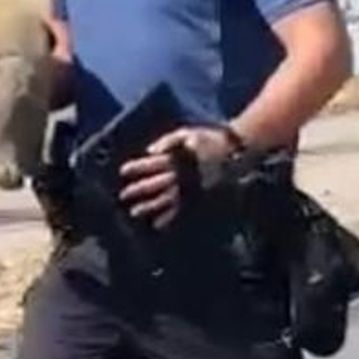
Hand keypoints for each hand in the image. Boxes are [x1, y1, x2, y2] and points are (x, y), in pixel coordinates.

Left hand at [119, 126, 237, 229]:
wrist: (235, 151)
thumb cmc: (209, 139)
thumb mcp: (188, 133)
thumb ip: (168, 142)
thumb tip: (149, 151)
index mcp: (179, 157)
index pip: (153, 163)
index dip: (138, 167)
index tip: (122, 171)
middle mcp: (183, 174)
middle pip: (158, 183)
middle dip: (139, 189)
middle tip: (123, 195)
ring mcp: (191, 186)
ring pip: (167, 198)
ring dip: (150, 206)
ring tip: (134, 212)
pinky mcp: (199, 196)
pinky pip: (182, 209)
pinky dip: (169, 217)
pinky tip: (157, 224)